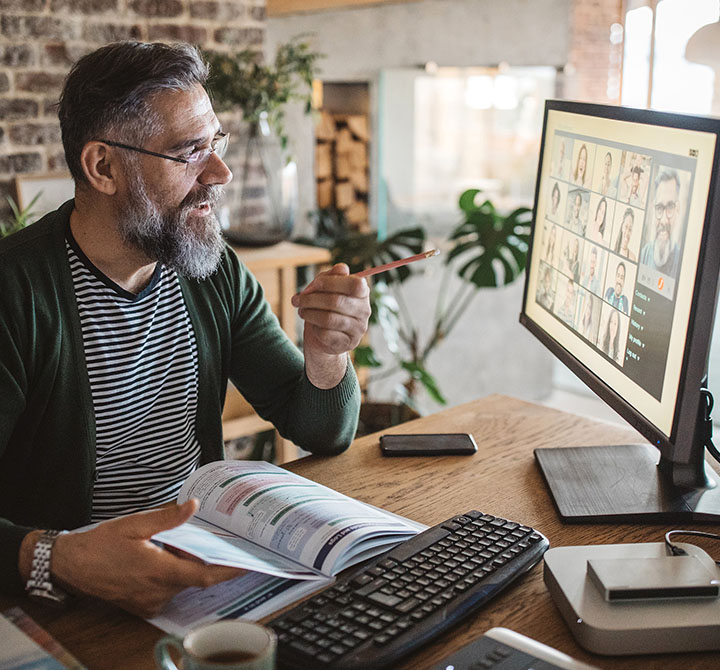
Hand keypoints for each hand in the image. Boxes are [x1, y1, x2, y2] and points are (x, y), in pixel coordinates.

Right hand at [49, 500, 244, 616]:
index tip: (247, 564)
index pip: (205, 576)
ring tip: (183, 543)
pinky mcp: (143, 605)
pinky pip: (168, 589)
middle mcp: (158, 591)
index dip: (228, 571)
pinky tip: (167, 555)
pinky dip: (174, 573)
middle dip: (205, 559)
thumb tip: (193, 507)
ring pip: (181, 583)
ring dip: (187, 565)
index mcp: (159, 571)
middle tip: (218, 540)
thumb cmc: (100, 545)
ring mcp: (150, 601)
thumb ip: (168, 518)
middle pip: (195, 577)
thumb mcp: (136, 524)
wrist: (70, 566)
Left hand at [291, 263, 370, 386]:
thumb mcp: (327, 288)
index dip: (331, 282)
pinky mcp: (348, 343)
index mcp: (362, 292)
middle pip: (336, 301)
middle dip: (311, 299)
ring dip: (309, 313)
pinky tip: (312, 325)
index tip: (314, 284)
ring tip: (302, 311)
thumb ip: (332, 276)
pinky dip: (314, 328)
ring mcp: (358, 329)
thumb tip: (342, 268)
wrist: (325, 336)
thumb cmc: (326, 306)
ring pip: (329, 319)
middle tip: (297, 300)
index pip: (354, 284)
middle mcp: (365, 310)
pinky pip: (326, 334)